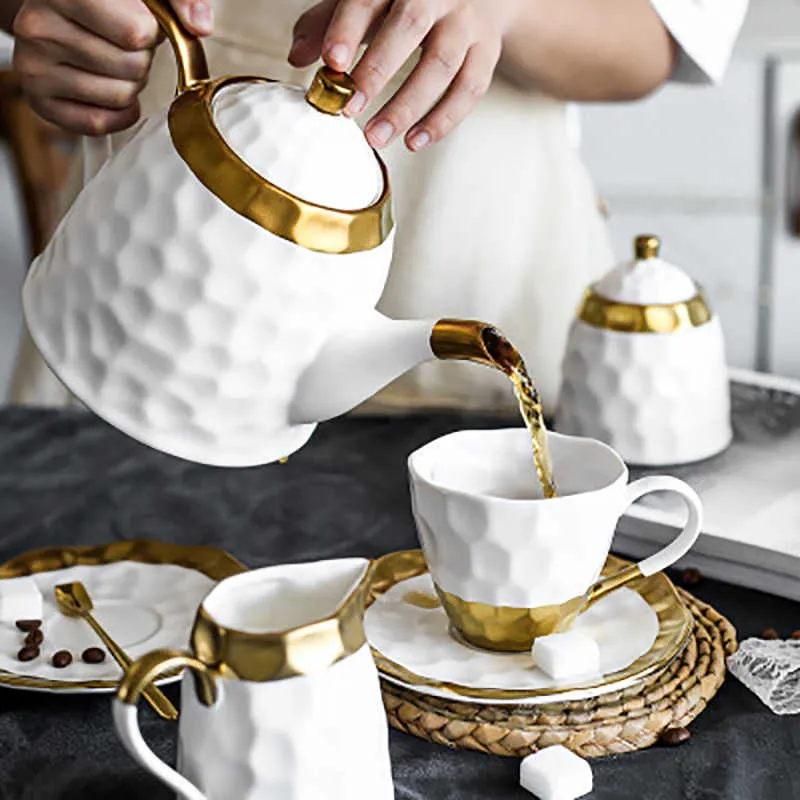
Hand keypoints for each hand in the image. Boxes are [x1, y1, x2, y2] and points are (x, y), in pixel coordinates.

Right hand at [12, 0, 212, 134]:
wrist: (54, 11)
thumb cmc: (107, 2)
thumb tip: (200, 25)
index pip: (137, 33)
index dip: (150, 32)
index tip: (139, 21)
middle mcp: (38, 25)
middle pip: (132, 67)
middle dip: (141, 59)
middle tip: (123, 45)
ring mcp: (33, 66)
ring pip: (120, 96)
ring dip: (129, 85)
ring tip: (112, 62)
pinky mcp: (39, 100)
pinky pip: (98, 123)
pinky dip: (116, 112)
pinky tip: (108, 88)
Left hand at [290, 0, 517, 150]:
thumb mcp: (369, 0)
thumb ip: (330, 24)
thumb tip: (296, 57)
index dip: (347, 29)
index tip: (331, 64)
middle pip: (410, 26)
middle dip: (377, 70)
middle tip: (349, 110)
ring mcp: (467, 20)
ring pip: (443, 65)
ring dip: (407, 106)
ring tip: (375, 138)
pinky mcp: (488, 50)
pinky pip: (470, 89)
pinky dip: (442, 120)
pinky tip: (414, 141)